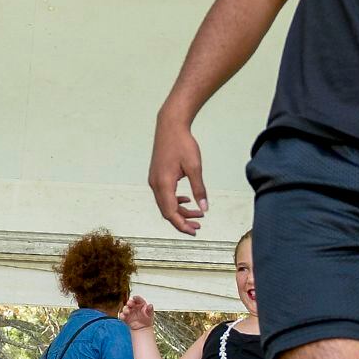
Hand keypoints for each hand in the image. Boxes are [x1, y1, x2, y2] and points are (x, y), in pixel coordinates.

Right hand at [122, 296, 154, 331]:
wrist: (143, 328)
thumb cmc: (147, 320)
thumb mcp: (150, 314)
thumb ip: (150, 310)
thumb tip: (150, 305)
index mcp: (140, 304)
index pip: (138, 300)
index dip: (136, 298)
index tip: (135, 297)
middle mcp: (134, 307)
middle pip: (130, 302)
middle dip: (129, 302)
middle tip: (129, 304)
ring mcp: (129, 312)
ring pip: (125, 308)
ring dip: (125, 309)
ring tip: (127, 311)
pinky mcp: (126, 318)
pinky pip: (122, 316)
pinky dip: (122, 316)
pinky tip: (123, 316)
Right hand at [148, 118, 207, 234]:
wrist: (170, 126)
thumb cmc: (182, 144)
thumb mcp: (195, 167)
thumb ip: (199, 189)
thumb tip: (204, 209)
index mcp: (164, 184)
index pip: (170, 212)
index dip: (181, 225)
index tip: (194, 232)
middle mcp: (155, 184)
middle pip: (166, 211)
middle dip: (182, 221)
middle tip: (198, 227)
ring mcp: (154, 180)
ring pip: (166, 203)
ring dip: (180, 212)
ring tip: (198, 215)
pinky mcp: (157, 176)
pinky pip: (164, 195)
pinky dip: (175, 201)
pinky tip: (187, 201)